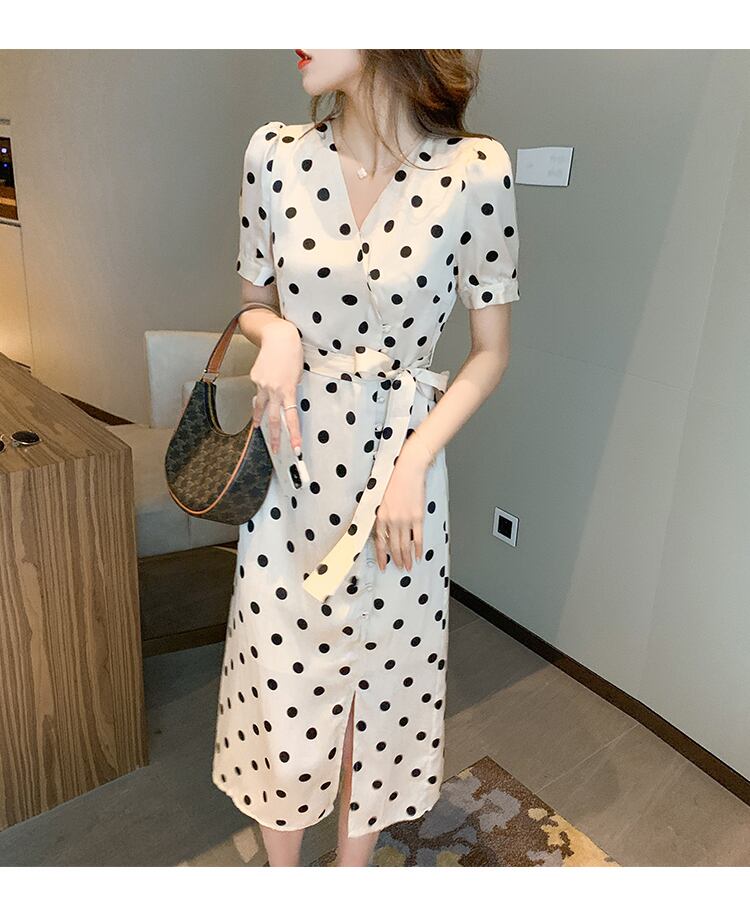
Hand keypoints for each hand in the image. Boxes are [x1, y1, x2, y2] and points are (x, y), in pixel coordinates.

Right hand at [250, 319, 303, 453]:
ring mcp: (261, 384)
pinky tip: (266, 383)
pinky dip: (262, 391)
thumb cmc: (293, 353)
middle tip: (276, 449)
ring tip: (258, 428)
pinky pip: (258, 390)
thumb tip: (285, 397)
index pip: (291, 418)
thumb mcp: (298, 374)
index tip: (295, 448)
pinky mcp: (255, 378)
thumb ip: (292, 388)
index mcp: (288, 390)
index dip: (293, 435)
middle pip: (272, 419)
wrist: (278, 337)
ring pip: (260, 407)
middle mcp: (273, 390)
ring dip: (259, 420)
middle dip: (274, 436)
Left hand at [373, 436, 433, 571]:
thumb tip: (381, 526)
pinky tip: (419, 555)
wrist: (408, 467)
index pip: (379, 542)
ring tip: (408, 567)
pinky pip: (418, 537)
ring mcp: (405, 520)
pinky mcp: (418, 516)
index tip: (383, 566)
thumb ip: (380, 512)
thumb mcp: (379, 495)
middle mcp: (391, 520)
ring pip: (405, 544)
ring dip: (407, 557)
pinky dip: (419, 548)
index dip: (382, 556)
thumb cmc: (393, 477)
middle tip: (399, 568)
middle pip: (393, 546)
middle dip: (396, 559)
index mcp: (380, 515)